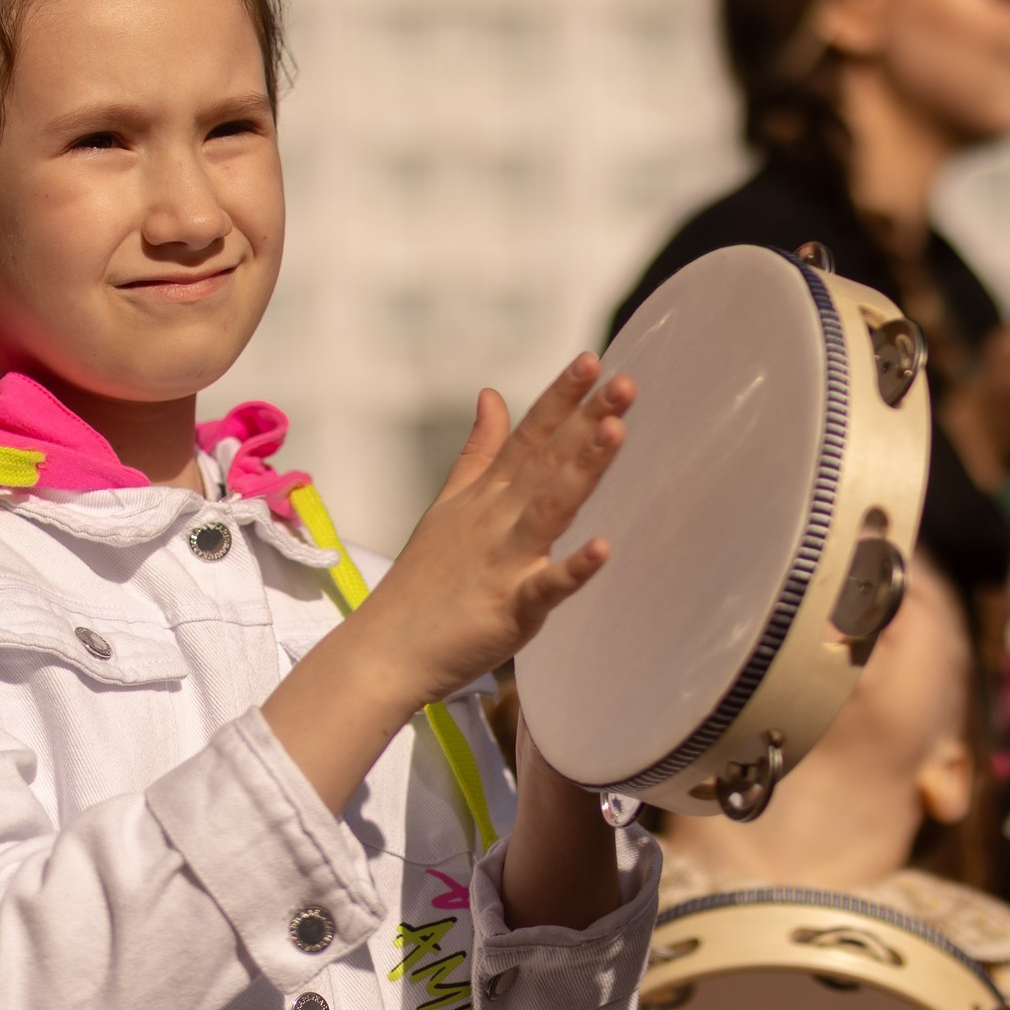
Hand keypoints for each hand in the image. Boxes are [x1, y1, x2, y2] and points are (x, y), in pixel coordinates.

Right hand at [351, 354, 633, 712]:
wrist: (385, 649)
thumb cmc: (422, 583)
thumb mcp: (447, 506)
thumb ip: (478, 452)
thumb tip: (493, 394)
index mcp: (486, 495)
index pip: (529, 436)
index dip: (560, 398)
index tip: (591, 360)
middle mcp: (496, 519)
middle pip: (546, 461)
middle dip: (585, 420)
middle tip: (624, 382)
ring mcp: (503, 561)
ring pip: (550, 507)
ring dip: (582, 469)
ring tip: (615, 431)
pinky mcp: (509, 609)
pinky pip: (546, 587)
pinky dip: (573, 569)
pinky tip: (603, 548)